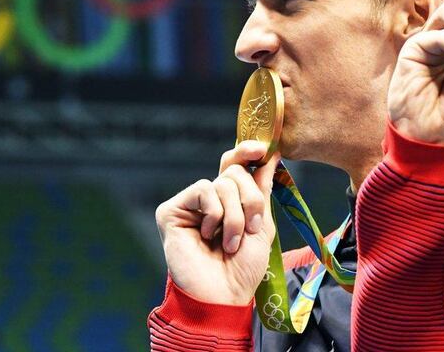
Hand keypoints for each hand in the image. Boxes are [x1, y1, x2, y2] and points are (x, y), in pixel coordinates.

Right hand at [155, 140, 278, 304]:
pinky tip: (208, 235)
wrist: (223, 295)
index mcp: (230, 202)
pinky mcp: (171, 210)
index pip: (237, 166)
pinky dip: (214, 213)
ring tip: (229, 242)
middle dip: (251, 199)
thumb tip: (271, 154)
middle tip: (252, 228)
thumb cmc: (243, 269)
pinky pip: (202, 190)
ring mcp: (190, 205)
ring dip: (235, 216)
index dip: (248, 152)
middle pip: (234, 171)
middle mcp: (209, 200)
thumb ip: (262, 190)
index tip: (264, 148)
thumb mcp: (262, 226)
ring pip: (221, 182)